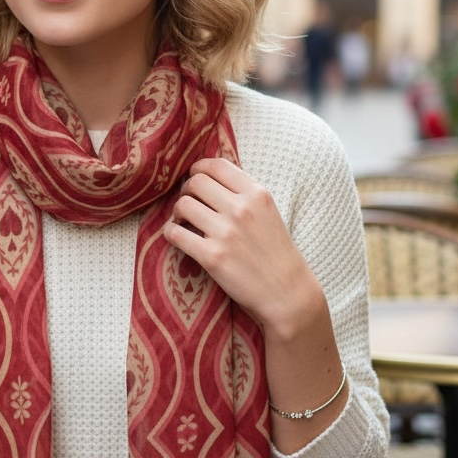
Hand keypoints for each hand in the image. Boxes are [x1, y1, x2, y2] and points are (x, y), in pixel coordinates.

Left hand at [162, 157, 323, 340]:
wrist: (287, 293)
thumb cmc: (276, 252)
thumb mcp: (268, 212)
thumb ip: (243, 193)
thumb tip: (209, 176)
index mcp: (257, 193)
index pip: (215, 165)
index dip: (198, 169)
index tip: (195, 180)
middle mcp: (241, 209)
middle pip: (195, 182)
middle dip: (186, 191)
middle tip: (189, 204)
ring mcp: (226, 232)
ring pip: (182, 205)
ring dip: (177, 212)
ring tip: (184, 222)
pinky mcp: (212, 257)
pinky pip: (175, 233)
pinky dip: (170, 233)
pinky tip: (178, 237)